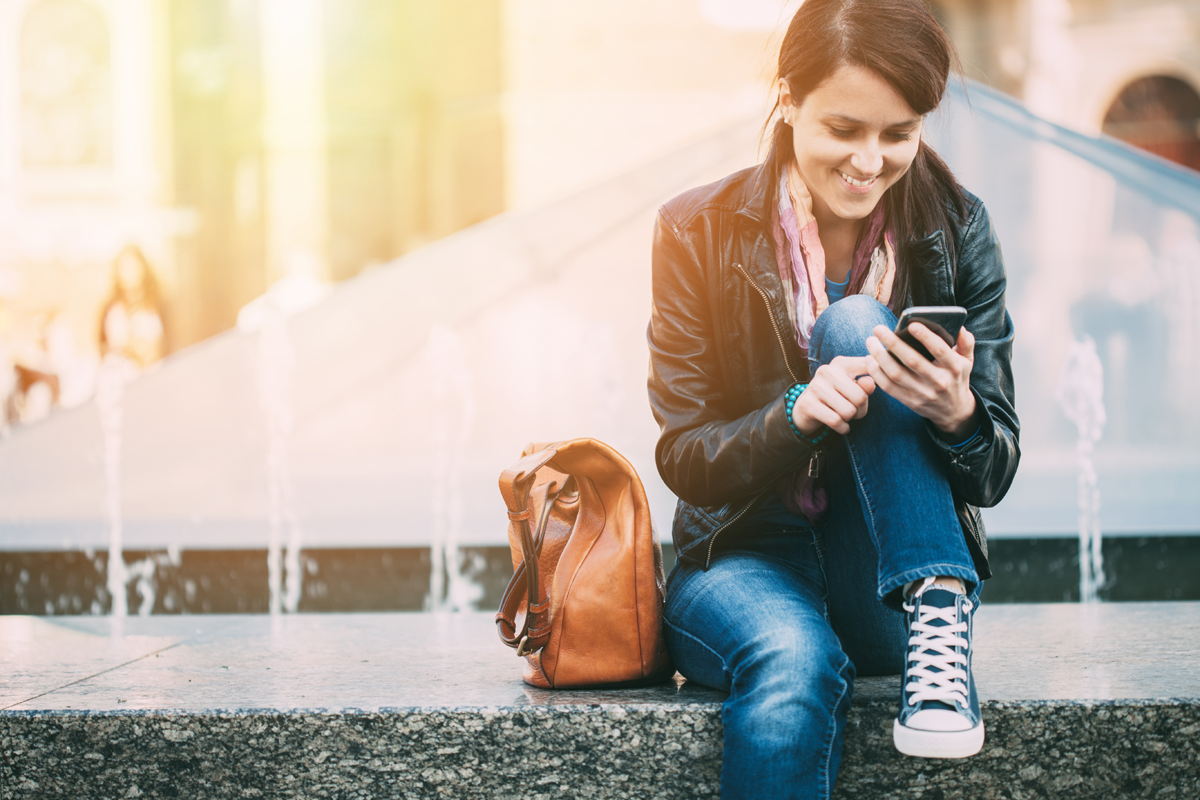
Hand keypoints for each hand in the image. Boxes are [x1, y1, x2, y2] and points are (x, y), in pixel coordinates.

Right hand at [792, 355, 875, 435]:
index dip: (877, 379)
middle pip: (860, 397)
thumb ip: (865, 385)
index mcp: (841, 363)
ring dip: (850, 419)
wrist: (806, 409)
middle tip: (853, 410)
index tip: (871, 388)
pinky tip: (840, 425)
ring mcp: (815, 387)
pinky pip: (836, 421)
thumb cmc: (836, 397)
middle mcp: (827, 371)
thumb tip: (870, 383)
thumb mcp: (853, 389)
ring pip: (848, 411)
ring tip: (843, 415)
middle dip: (861, 409)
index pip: (868, 366)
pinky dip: (842, 428)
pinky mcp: (808, 404)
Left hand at [865, 322, 977, 436]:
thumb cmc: (957, 378)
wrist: (954, 411)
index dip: (925, 337)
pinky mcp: (910, 402)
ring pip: (896, 374)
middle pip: (912, 361)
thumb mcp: (967, 361)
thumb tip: (960, 327)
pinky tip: (870, 360)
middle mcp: (939, 382)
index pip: (940, 350)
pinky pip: (889, 387)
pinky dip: (876, 373)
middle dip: (893, 343)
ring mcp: (923, 394)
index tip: (910, 324)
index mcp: (954, 368)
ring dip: (880, 357)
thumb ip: (966, 343)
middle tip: (878, 329)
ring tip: (871, 342)